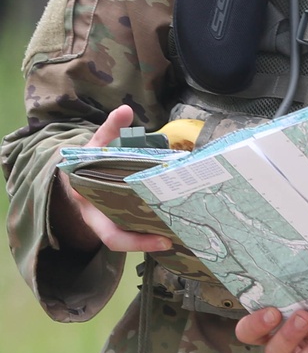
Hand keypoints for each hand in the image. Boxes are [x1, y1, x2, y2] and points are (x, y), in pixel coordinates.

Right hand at [50, 104, 172, 255]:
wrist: (78, 171)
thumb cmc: (89, 159)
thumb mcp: (96, 144)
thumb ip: (110, 128)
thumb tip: (124, 110)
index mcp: (92, 208)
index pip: (112, 235)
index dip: (136, 242)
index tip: (162, 240)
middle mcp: (102, 220)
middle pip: (128, 241)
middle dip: (151, 243)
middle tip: (178, 237)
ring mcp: (114, 219)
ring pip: (135, 235)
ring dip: (157, 236)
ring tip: (185, 232)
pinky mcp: (126, 215)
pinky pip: (140, 226)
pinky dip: (157, 225)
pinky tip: (179, 221)